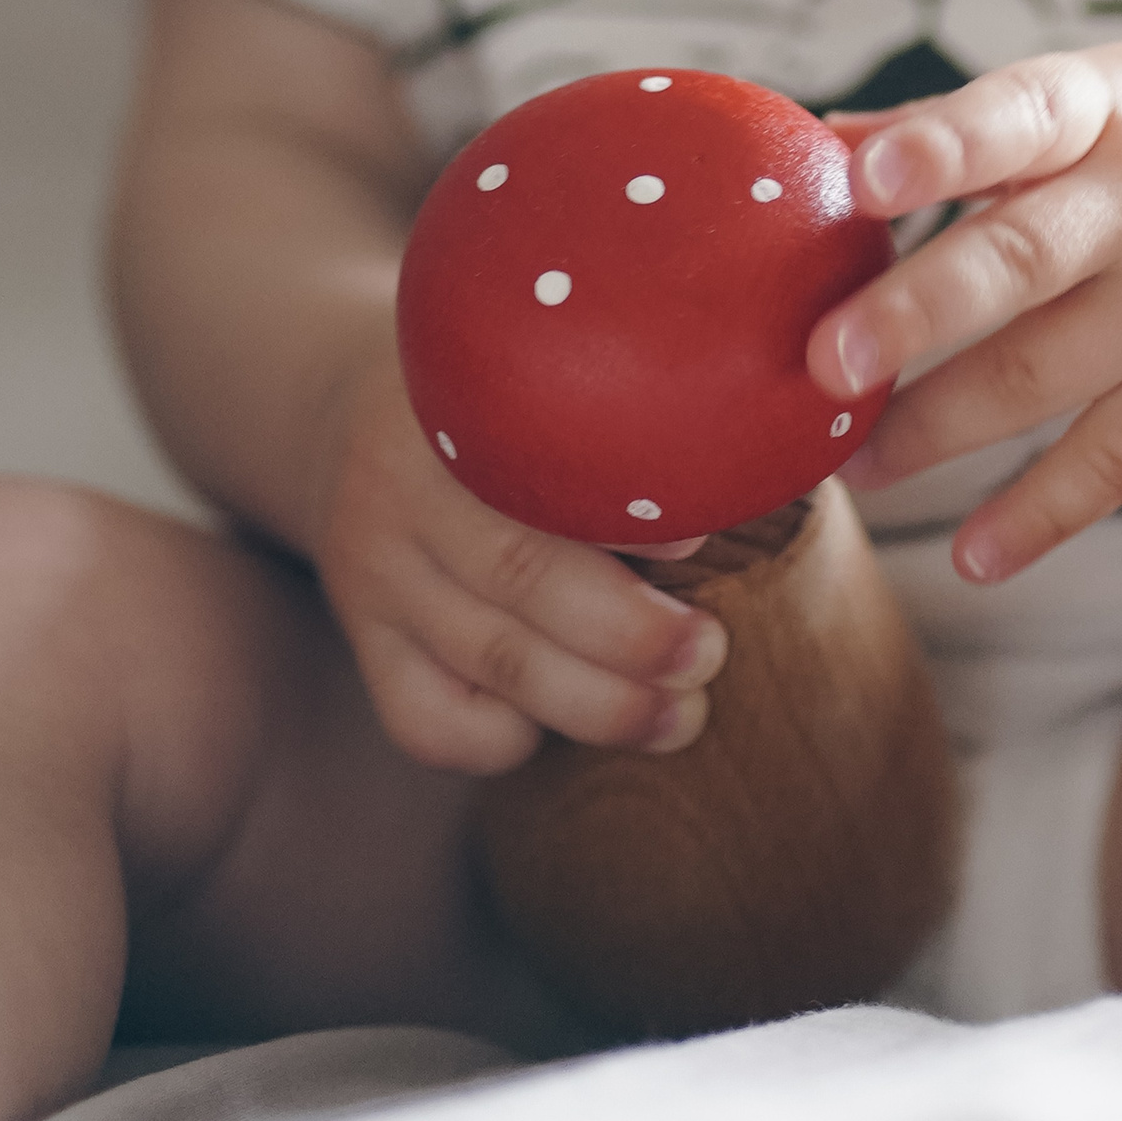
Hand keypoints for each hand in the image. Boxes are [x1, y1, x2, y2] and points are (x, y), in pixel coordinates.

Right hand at [313, 351, 729, 774]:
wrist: (355, 424)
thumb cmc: (513, 410)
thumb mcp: (552, 379)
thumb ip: (637, 413)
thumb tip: (766, 461)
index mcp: (456, 400)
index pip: (535, 463)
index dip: (622, 515)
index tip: (700, 548)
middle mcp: (398, 484)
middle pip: (518, 575)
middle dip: (631, 634)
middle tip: (709, 656)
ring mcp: (370, 571)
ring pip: (488, 659)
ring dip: (598, 704)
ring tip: (680, 717)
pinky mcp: (367, 645)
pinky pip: (429, 723)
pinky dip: (505, 741)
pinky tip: (555, 723)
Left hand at [809, 37, 1121, 582]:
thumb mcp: (1106, 93)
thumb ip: (969, 128)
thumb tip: (817, 146)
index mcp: (1107, 106)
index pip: (1019, 115)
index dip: (943, 147)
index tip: (865, 177)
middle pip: (1019, 262)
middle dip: (914, 315)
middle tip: (824, 363)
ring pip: (1042, 376)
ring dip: (934, 427)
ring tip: (854, 464)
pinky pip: (1114, 464)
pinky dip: (1039, 516)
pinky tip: (972, 555)